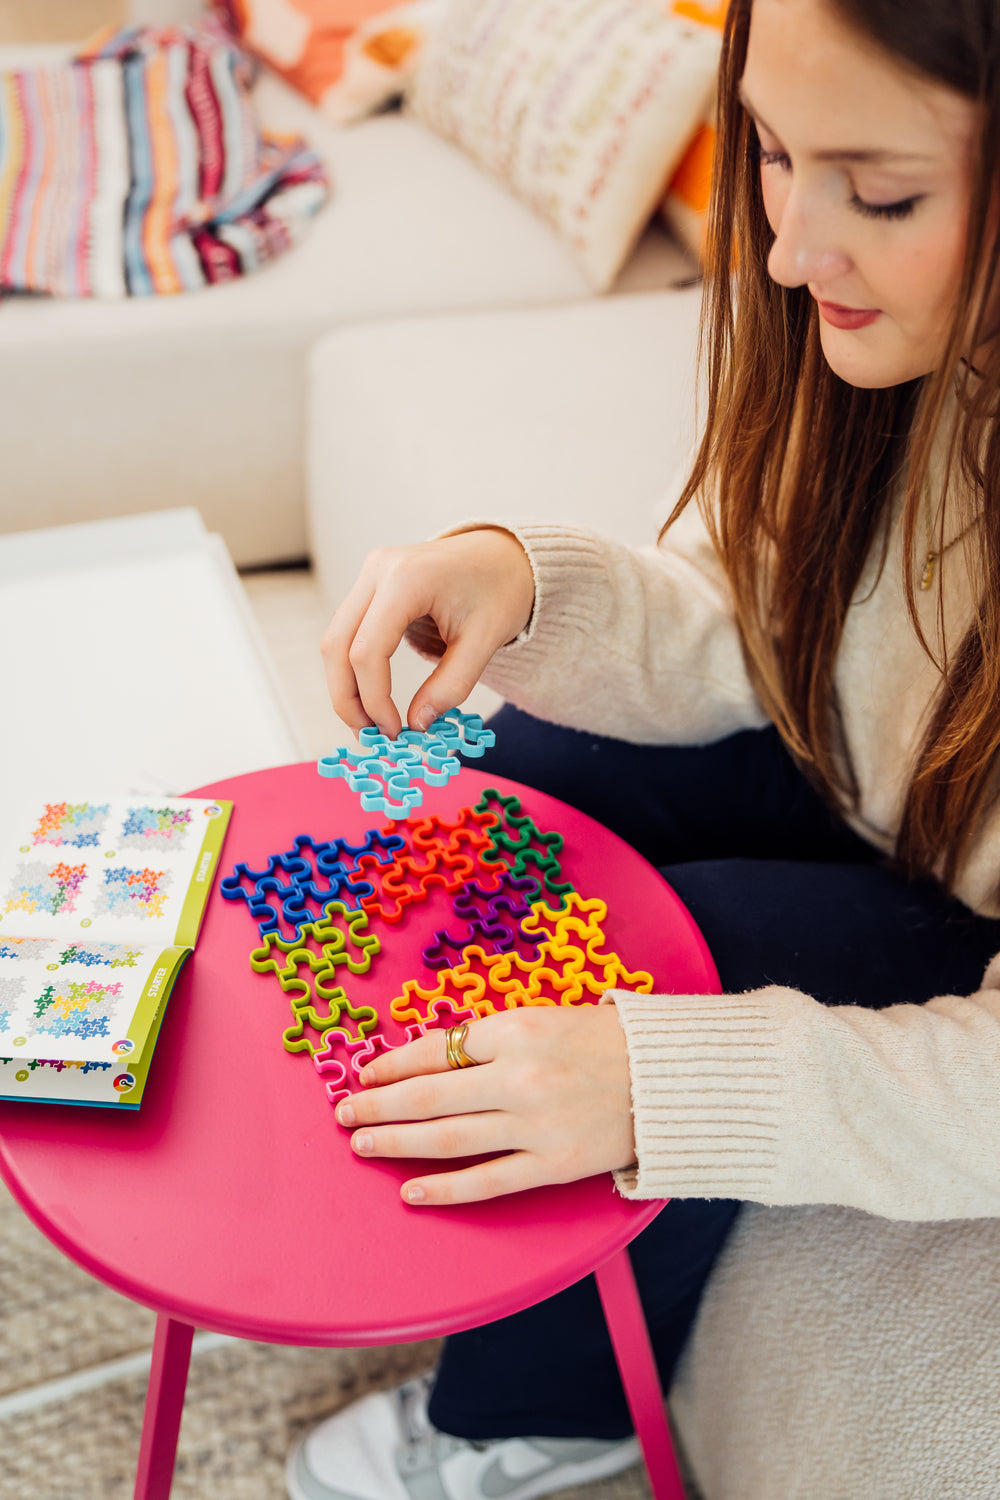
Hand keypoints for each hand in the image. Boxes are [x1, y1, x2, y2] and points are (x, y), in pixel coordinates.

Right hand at [321, 529, 535, 739]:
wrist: (504, 555)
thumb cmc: (500, 591)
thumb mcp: (485, 641)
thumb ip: (451, 685)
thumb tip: (417, 724)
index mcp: (407, 579)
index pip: (367, 650)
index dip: (374, 699)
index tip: (394, 732)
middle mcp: (378, 570)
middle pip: (337, 645)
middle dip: (347, 698)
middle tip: (370, 737)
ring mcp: (369, 575)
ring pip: (334, 639)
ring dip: (345, 686)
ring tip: (370, 723)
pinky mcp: (370, 585)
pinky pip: (347, 631)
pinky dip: (352, 668)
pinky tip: (371, 696)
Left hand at [334, 1005, 636, 1204]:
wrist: (670, 1078)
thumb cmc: (606, 1040)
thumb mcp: (545, 1018)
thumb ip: (492, 1039)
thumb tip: (432, 1059)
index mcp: (516, 1030)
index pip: (436, 1049)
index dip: (393, 1064)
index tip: (365, 1074)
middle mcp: (519, 1078)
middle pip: (429, 1097)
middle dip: (378, 1106)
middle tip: (345, 1113)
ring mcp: (535, 1126)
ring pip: (448, 1139)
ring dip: (397, 1143)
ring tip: (362, 1145)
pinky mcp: (553, 1166)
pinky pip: (487, 1181)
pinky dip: (444, 1189)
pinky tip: (410, 1192)